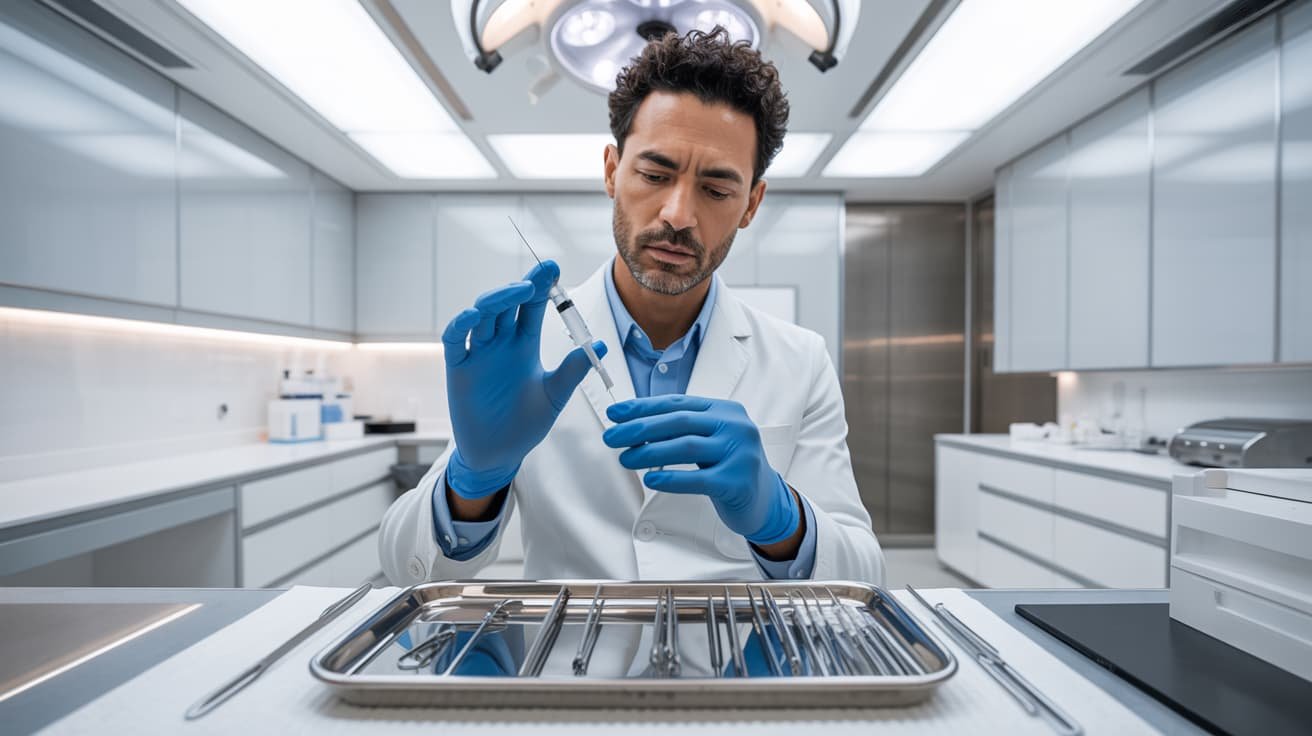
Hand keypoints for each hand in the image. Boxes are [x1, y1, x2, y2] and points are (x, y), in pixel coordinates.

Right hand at [442, 260, 605, 497]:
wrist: (500, 454)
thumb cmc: (526, 423)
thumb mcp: (555, 395)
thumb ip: (572, 371)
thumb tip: (601, 346)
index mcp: (524, 344)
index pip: (532, 307)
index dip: (541, 287)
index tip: (553, 268)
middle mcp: (500, 342)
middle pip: (507, 304)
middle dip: (523, 287)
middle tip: (541, 275)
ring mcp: (478, 353)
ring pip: (482, 314)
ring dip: (497, 299)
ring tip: (517, 291)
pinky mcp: (458, 368)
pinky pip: (455, 340)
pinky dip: (461, 324)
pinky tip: (474, 315)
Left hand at [602, 395, 798, 544]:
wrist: (765, 500)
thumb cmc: (728, 467)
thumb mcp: (709, 439)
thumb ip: (680, 430)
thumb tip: (632, 426)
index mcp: (725, 410)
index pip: (677, 403)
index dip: (643, 407)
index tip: (615, 414)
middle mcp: (735, 426)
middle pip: (679, 422)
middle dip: (640, 428)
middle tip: (611, 437)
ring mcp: (740, 453)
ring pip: (686, 447)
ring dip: (649, 453)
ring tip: (624, 459)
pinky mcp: (738, 481)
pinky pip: (698, 479)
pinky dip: (671, 478)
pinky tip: (651, 479)